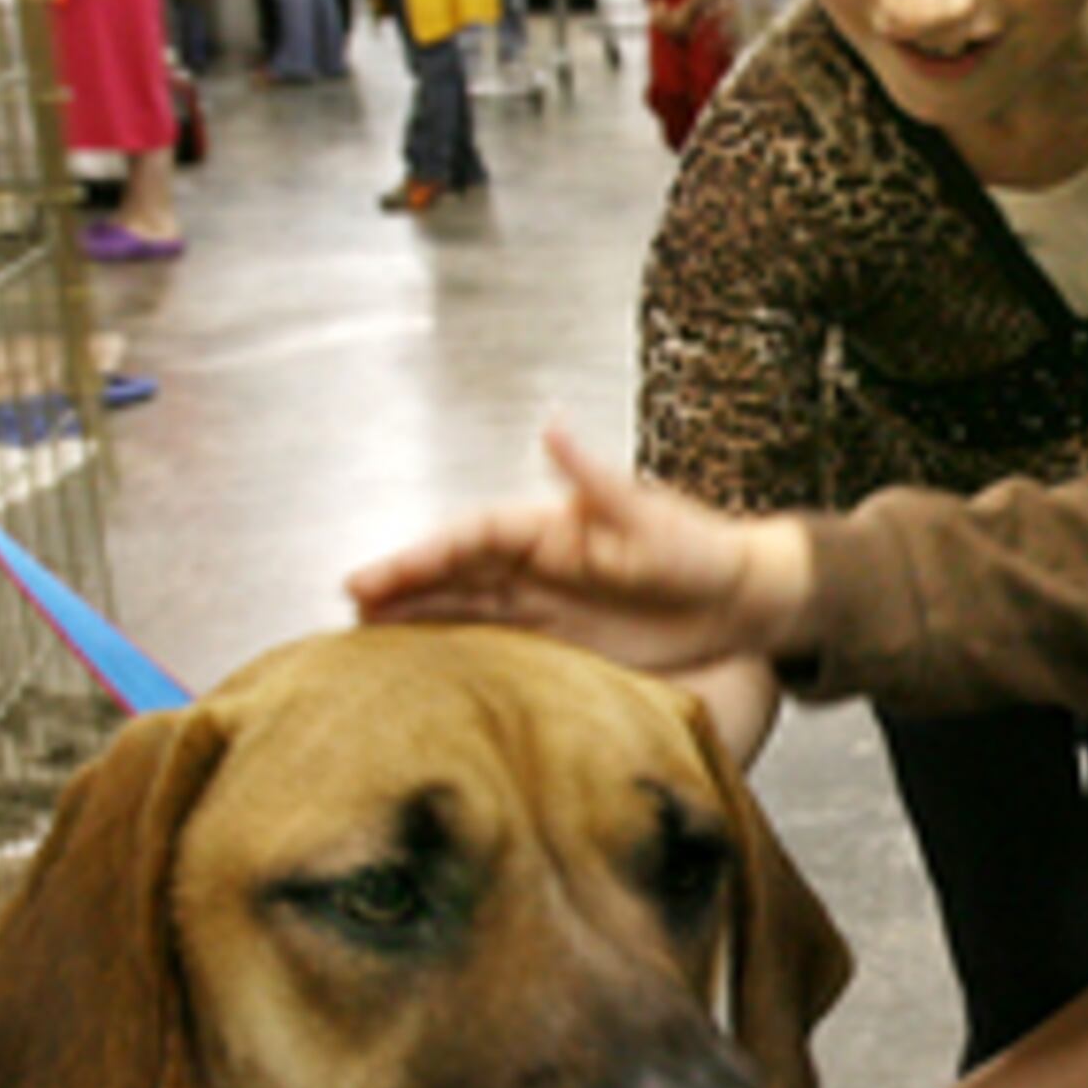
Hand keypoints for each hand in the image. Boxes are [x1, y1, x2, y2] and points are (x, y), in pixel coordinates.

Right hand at [345, 422, 810, 676]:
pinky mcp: (559, 638)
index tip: (376, 578)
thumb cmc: (697, 549)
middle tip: (348, 604)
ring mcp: (544, 599)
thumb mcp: (647, 516)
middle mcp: (537, 560)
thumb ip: (594, 479)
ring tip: (362, 634)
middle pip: (454, 571)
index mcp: (549, 528)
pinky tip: (420, 662)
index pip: (471, 538)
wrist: (738, 596)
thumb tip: (552, 425)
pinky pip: (494, 640)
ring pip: (464, 605)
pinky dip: (453, 646)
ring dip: (416, 616)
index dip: (421, 556)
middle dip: (402, 584)